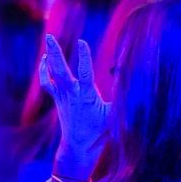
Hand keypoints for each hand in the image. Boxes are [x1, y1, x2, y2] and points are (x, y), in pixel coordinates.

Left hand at [38, 35, 108, 181]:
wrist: (79, 145)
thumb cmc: (100, 131)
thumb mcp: (115, 115)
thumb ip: (122, 99)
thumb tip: (136, 87)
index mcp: (87, 95)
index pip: (85, 72)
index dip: (84, 56)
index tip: (82, 41)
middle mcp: (72, 93)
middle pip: (60, 69)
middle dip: (55, 52)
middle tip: (49, 36)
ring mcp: (62, 95)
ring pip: (52, 73)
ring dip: (49, 57)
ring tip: (49, 41)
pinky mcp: (57, 98)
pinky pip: (46, 82)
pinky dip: (44, 70)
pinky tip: (45, 59)